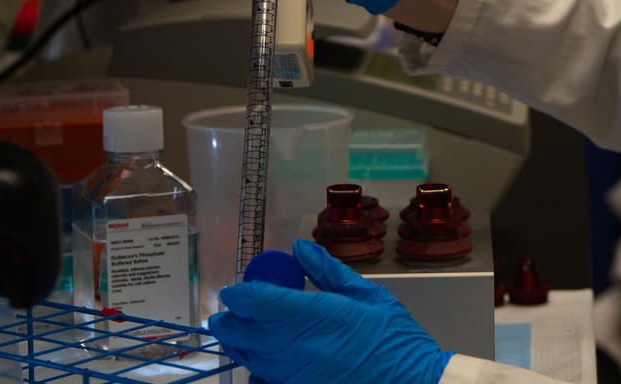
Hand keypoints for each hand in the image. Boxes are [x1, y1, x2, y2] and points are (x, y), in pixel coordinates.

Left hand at [206, 240, 452, 383]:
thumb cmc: (397, 340)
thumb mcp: (370, 296)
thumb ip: (330, 272)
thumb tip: (301, 249)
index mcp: (322, 316)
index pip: (263, 302)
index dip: (240, 295)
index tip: (232, 292)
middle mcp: (304, 347)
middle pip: (248, 334)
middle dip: (230, 323)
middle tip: (223, 316)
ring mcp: (300, 376)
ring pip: (253, 360)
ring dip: (240, 345)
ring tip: (237, 335)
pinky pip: (267, 381)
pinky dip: (259, 370)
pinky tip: (262, 362)